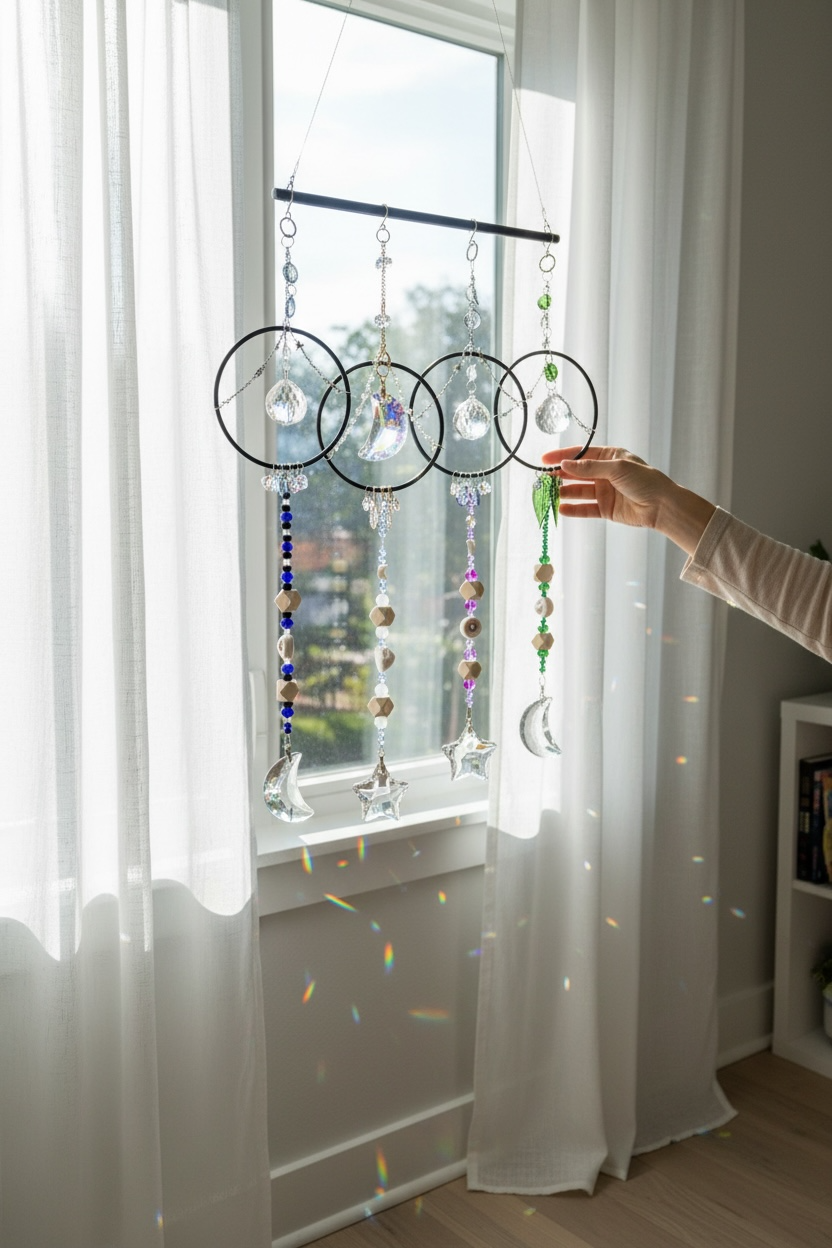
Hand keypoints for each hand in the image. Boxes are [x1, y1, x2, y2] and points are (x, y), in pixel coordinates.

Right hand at [543, 445, 715, 555]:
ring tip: (549, 495)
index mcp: (609, 457)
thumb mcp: (616, 468)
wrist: (661, 506)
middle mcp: (605, 473)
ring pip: (578, 491)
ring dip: (564, 492)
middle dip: (559, 475)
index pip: (581, 454)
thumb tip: (565, 464)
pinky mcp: (605, 509)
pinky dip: (573, 509)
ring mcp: (604, 492)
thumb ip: (589, 468)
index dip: (562, 456)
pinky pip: (585, 509)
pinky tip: (561, 509)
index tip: (544, 459)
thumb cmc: (644, 481)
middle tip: (542, 478)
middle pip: (576, 473)